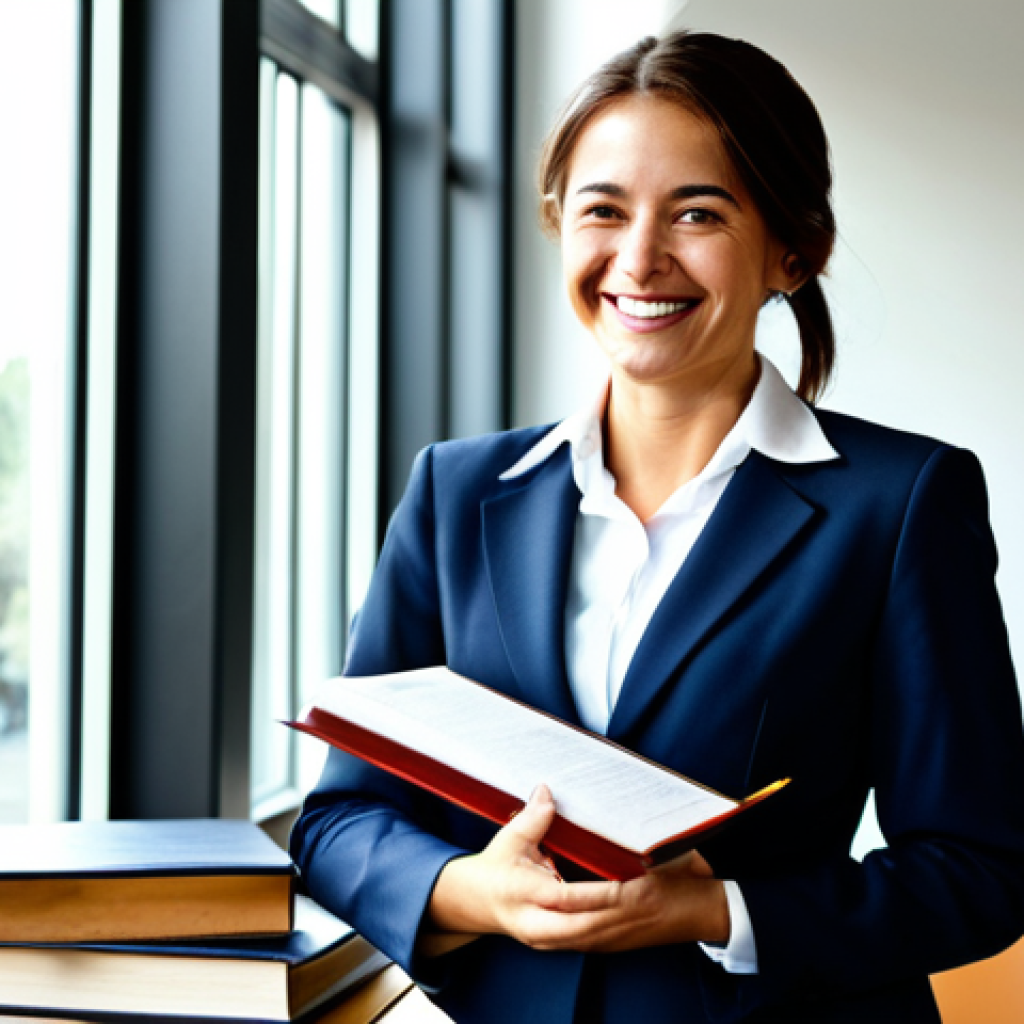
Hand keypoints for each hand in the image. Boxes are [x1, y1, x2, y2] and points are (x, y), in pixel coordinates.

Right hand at [423, 784, 729, 954]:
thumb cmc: (495, 869)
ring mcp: (547, 939)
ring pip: (592, 938)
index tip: (627, 880)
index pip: (566, 898)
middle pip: (586, 927)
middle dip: (620, 913)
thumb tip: (546, 791)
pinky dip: (615, 928)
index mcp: (522, 895)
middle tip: (653, 894)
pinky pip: (591, 940)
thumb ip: (532, 819)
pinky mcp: (558, 943)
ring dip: (623, 924)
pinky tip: (637, 915)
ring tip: (654, 903)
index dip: (599, 892)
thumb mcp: (509, 840)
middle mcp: (536, 924)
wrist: (475, 904)